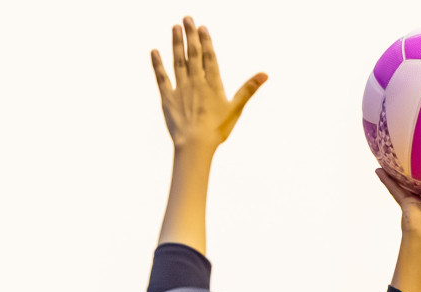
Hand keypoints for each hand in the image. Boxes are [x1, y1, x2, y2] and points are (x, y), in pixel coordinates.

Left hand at [150, 17, 266, 152]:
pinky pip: (161, 77)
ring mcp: (180, 88)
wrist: (195, 145)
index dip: (205, 41)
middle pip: (192, 54)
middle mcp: (195, 82)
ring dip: (175, 43)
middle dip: (190, 35)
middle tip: (187, 18)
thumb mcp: (236, 109)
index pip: (208, 57)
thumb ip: (249, 89)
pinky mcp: (167, 98)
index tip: (202, 27)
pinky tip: (154, 51)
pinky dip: (157, 64)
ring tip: (175, 27)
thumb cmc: (217, 130)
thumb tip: (265, 74)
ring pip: (177, 61)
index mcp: (212, 83)